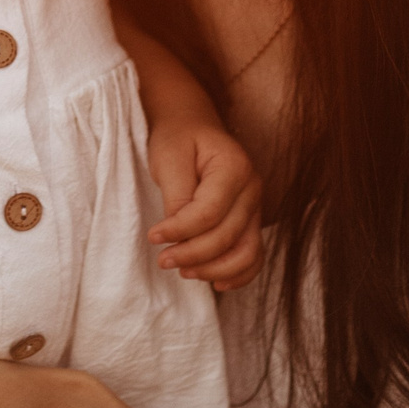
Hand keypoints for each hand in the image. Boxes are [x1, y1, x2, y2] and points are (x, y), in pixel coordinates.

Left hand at [145, 111, 263, 290]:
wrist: (192, 125)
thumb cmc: (178, 138)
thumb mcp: (169, 158)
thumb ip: (177, 197)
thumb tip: (177, 236)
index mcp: (234, 167)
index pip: (209, 212)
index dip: (180, 230)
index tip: (153, 237)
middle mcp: (252, 188)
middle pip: (228, 236)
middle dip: (193, 254)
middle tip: (162, 260)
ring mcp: (256, 206)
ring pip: (247, 252)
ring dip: (214, 269)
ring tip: (183, 271)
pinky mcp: (250, 220)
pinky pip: (253, 255)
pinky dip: (238, 273)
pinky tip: (215, 282)